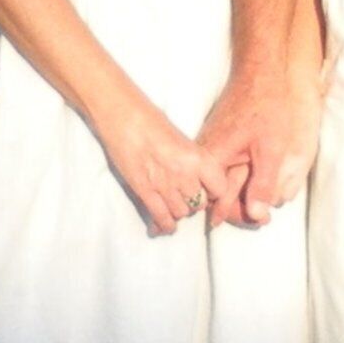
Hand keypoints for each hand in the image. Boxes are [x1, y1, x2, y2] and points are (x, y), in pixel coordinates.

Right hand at [96, 105, 220, 237]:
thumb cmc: (151, 121)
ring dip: (178, 211)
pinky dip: (165, 225)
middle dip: (195, 201)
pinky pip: (161, 218)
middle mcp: (185, 174)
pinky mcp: (145, 192)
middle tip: (185, 194)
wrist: (123, 116)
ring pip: (181, 213)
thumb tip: (197, 179)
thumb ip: (193, 161)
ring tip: (172, 203)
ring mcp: (164, 186)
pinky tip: (165, 226)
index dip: (215, 191)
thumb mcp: (182, 139)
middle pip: (200, 203)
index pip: (219, 188)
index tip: (209, 189)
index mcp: (198, 158)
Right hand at [193, 64, 321, 228]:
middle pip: (216, 196)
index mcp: (213, 159)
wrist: (261, 73)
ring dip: (238, 196)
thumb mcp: (270, 149)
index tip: (262, 221)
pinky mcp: (216, 142)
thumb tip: (257, 216)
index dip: (241, 216)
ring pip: (218, 183)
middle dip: (239, 209)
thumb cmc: (266, 108)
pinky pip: (221, 170)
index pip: (219, 202)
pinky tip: (252, 185)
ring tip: (261, 207)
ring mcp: (208, 147)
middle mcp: (204, 155)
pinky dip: (236, 181)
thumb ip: (262, 183)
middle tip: (264, 219)